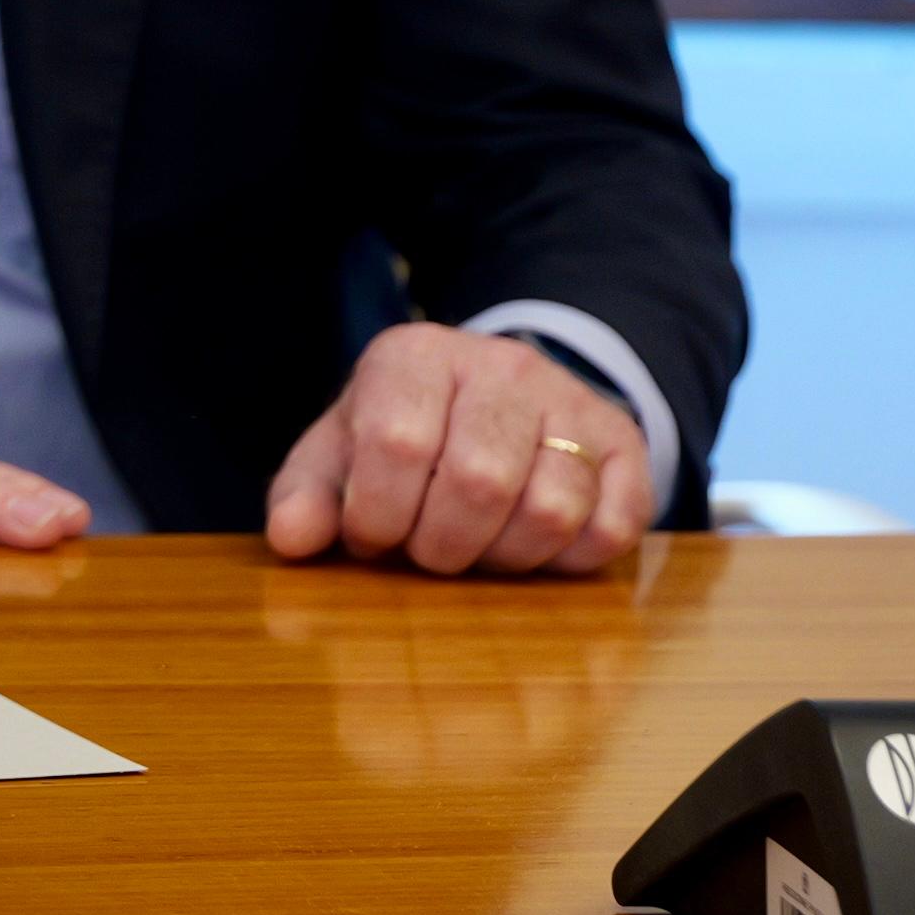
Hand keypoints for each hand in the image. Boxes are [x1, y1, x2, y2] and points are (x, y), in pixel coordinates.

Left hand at [265, 323, 650, 576]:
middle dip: (443, 545)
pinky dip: (569, 559)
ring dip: (506, 557)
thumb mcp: (343, 452)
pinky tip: (532, 545)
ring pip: (551, 508)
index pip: (396, 442)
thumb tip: (289, 537)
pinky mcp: (625, 443)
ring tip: (477, 547)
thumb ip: (308, 493)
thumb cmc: (404, 433)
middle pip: (479, 481)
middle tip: (428, 551)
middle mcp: (501, 364)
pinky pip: (613, 526)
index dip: (378, 513)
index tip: (372, 536)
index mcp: (415, 356)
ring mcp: (570, 400)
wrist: (494, 397)